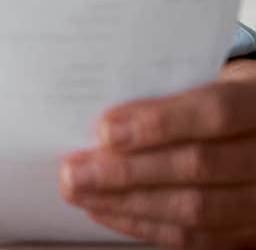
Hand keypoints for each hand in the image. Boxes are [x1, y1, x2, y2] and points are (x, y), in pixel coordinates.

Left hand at [59, 59, 255, 247]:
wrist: (255, 127)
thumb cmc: (217, 98)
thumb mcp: (201, 77)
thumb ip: (163, 96)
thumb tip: (103, 124)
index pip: (216, 113)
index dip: (160, 123)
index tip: (105, 130)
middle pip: (200, 166)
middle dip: (127, 171)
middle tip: (74, 170)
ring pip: (197, 208)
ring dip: (127, 202)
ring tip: (79, 191)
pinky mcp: (249, 230)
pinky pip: (196, 237)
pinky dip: (144, 225)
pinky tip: (105, 210)